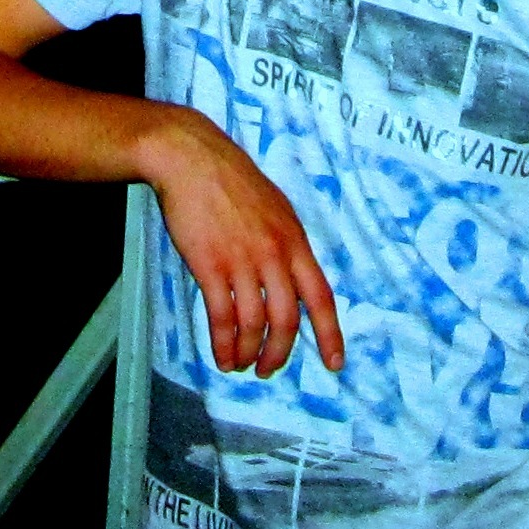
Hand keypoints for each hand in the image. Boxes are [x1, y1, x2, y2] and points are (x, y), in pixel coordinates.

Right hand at [145, 106, 344, 379]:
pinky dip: (223, 343)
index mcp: (294, 240)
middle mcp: (274, 253)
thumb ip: (286, 245)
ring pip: (254, 323)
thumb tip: (293, 280)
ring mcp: (242, 260)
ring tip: (240, 363)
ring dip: (248, 352)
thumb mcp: (276, 208)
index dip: (330, 333)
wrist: (192, 158)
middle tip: (269, 369)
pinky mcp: (211, 265)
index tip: (335, 363)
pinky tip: (222, 354)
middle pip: (288, 319)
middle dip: (280, 352)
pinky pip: (222, 317)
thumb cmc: (232, 181)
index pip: (320, 295)